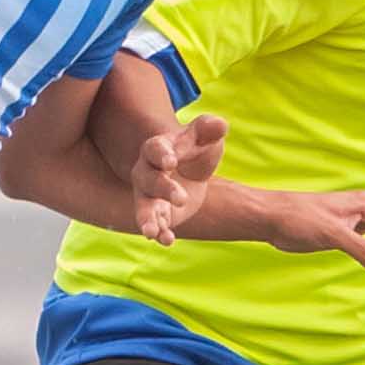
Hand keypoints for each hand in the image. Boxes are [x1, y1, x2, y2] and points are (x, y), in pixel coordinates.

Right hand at [132, 115, 227, 244]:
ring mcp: (148, 195)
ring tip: (151, 232)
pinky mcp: (157, 214)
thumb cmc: (196, 148)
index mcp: (157, 149)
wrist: (190, 171)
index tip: (171, 161)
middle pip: (148, 180)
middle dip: (163, 189)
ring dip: (146, 219)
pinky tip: (167, 241)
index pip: (154, 149)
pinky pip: (154, 224)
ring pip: (143, 206)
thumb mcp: (206, 137)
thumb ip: (210, 129)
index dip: (161, 155)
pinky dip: (160, 233)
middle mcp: (146, 172)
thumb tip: (221, 124)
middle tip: (181, 199)